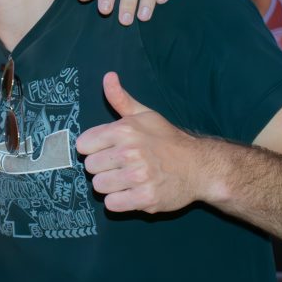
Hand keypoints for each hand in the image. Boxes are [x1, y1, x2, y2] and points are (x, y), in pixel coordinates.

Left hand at [76, 72, 203, 212]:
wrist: (199, 166)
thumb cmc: (167, 140)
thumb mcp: (144, 114)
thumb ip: (120, 98)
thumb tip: (108, 76)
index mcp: (124, 130)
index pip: (83, 145)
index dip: (95, 149)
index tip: (108, 150)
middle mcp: (129, 152)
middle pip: (90, 167)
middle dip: (103, 167)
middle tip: (121, 166)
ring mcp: (137, 177)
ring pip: (99, 186)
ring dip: (111, 185)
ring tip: (127, 179)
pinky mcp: (145, 198)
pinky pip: (112, 204)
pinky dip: (119, 201)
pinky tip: (132, 192)